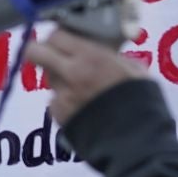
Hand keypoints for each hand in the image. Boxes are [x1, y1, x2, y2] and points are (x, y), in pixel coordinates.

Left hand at [22, 27, 148, 124]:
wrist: (137, 141)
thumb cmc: (142, 102)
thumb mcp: (134, 69)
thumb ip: (114, 56)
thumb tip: (108, 51)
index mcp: (91, 57)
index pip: (56, 35)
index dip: (59, 37)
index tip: (66, 40)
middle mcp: (71, 73)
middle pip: (35, 52)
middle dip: (41, 51)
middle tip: (54, 55)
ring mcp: (63, 96)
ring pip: (48, 78)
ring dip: (58, 78)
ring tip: (79, 86)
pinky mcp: (60, 116)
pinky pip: (55, 101)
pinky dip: (64, 102)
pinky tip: (82, 107)